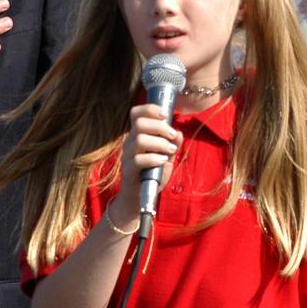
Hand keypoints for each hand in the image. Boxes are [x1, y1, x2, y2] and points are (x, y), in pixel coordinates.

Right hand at [108, 101, 183, 225]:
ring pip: (139, 140)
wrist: (140, 198)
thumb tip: (179, 132)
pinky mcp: (128, 170)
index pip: (137, 113)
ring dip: (159, 143)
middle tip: (172, 137)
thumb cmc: (153, 174)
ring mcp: (127, 155)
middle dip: (160, 127)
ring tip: (170, 151)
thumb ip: (172, 144)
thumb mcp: (166, 157)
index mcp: (138, 134)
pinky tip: (163, 162)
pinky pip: (138, 159)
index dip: (150, 109)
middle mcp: (130, 142)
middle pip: (140, 123)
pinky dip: (154, 158)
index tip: (165, 115)